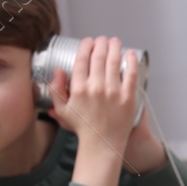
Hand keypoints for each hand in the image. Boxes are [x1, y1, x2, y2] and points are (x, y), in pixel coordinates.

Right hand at [48, 40, 165, 174]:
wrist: (102, 145)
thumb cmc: (83, 129)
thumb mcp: (62, 111)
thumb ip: (56, 90)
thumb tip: (58, 71)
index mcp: (79, 88)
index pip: (82, 59)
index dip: (86, 45)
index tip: (89, 42)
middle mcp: (96, 88)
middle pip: (99, 56)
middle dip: (101, 43)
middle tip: (103, 40)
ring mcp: (113, 92)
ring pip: (114, 61)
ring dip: (115, 47)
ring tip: (115, 42)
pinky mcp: (128, 98)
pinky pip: (131, 74)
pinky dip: (131, 61)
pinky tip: (130, 53)